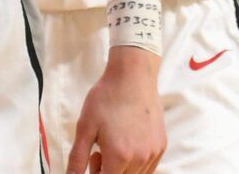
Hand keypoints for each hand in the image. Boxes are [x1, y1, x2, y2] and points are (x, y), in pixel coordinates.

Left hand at [68, 46, 164, 173]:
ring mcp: (153, 153)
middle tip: (98, 151)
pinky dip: (134, 164)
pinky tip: (126, 143)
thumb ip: (77, 158)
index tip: (92, 159)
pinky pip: (147, 168)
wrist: (133, 74)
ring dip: (120, 169)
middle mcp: (140, 158)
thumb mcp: (84, 127)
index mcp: (119, 156)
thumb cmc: (107, 97)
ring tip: (112, 144)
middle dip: (105, 172)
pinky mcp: (161, 145)